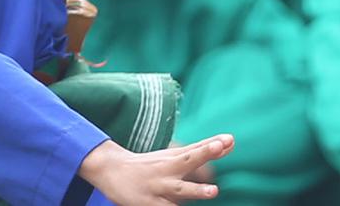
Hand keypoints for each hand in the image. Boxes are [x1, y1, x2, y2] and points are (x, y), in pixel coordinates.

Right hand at [78, 135, 234, 204]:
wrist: (109, 170)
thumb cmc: (149, 165)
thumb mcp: (172, 156)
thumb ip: (202, 150)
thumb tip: (231, 142)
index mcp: (173, 158)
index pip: (196, 149)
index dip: (212, 145)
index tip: (229, 139)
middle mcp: (167, 170)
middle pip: (188, 160)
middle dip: (203, 154)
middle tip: (219, 147)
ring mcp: (158, 187)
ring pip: (180, 190)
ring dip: (196, 190)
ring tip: (214, 191)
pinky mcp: (149, 204)